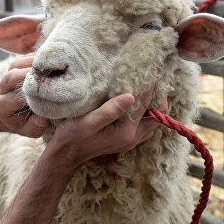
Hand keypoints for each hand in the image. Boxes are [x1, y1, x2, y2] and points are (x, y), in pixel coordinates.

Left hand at [0, 54, 49, 137]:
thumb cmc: (24, 123)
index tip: (52, 92)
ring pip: (16, 64)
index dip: (34, 92)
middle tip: (53, 75)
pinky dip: (36, 57)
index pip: (17, 96)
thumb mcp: (30, 130)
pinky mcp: (13, 67)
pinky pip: (22, 58)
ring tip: (53, 65)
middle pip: (12, 76)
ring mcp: (5, 76)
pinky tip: (50, 60)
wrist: (14, 113)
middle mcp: (0, 89)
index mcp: (0, 106)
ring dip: (34, 63)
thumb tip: (42, 117)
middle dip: (33, 74)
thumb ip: (35, 126)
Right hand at [46, 84, 166, 168]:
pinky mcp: (126, 139)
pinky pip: (145, 125)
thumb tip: (131, 97)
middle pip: (158, 115)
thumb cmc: (72, 136)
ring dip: (153, 104)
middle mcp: (133, 138)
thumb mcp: (87, 122)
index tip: (151, 69)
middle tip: (152, 77)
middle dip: (158, 95)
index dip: (150, 86)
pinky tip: (138, 101)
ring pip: (153, 120)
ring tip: (147, 86)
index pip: (146, 104)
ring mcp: (131, 140)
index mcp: (126, 132)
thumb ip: (109, 111)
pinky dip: (146, 112)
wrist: (66, 154)